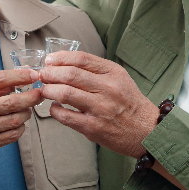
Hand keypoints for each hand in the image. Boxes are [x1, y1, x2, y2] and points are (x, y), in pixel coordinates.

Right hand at [0, 68, 41, 189]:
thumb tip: (18, 79)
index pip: (0, 79)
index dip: (20, 75)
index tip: (34, 75)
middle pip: (13, 101)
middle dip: (32, 97)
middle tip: (39, 94)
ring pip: (15, 120)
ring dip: (26, 114)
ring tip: (27, 110)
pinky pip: (11, 136)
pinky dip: (20, 129)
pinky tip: (18, 125)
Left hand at [39, 52, 158, 158]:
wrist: (146, 131)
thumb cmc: (129, 103)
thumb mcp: (119, 78)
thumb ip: (95, 70)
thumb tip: (64, 63)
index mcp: (113, 73)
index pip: (81, 58)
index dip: (60, 58)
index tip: (49, 60)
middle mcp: (108, 89)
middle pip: (70, 74)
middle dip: (50, 73)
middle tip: (42, 75)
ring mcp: (100, 109)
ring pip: (65, 93)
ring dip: (49, 90)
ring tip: (44, 89)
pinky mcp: (93, 128)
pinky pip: (66, 116)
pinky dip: (55, 110)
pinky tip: (54, 107)